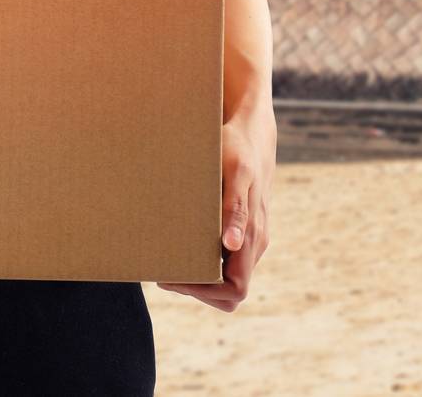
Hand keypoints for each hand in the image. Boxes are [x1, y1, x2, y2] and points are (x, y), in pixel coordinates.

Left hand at [156, 112, 273, 311]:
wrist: (251, 129)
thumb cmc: (238, 149)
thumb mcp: (234, 174)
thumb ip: (235, 210)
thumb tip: (232, 245)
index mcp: (254, 236)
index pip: (235, 290)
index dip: (206, 292)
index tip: (176, 276)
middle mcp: (255, 242)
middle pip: (229, 292)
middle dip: (198, 289)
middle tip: (166, 272)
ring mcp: (250, 237)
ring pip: (226, 277)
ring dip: (199, 277)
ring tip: (169, 260)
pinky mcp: (242, 228)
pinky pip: (225, 260)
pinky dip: (202, 262)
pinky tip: (180, 245)